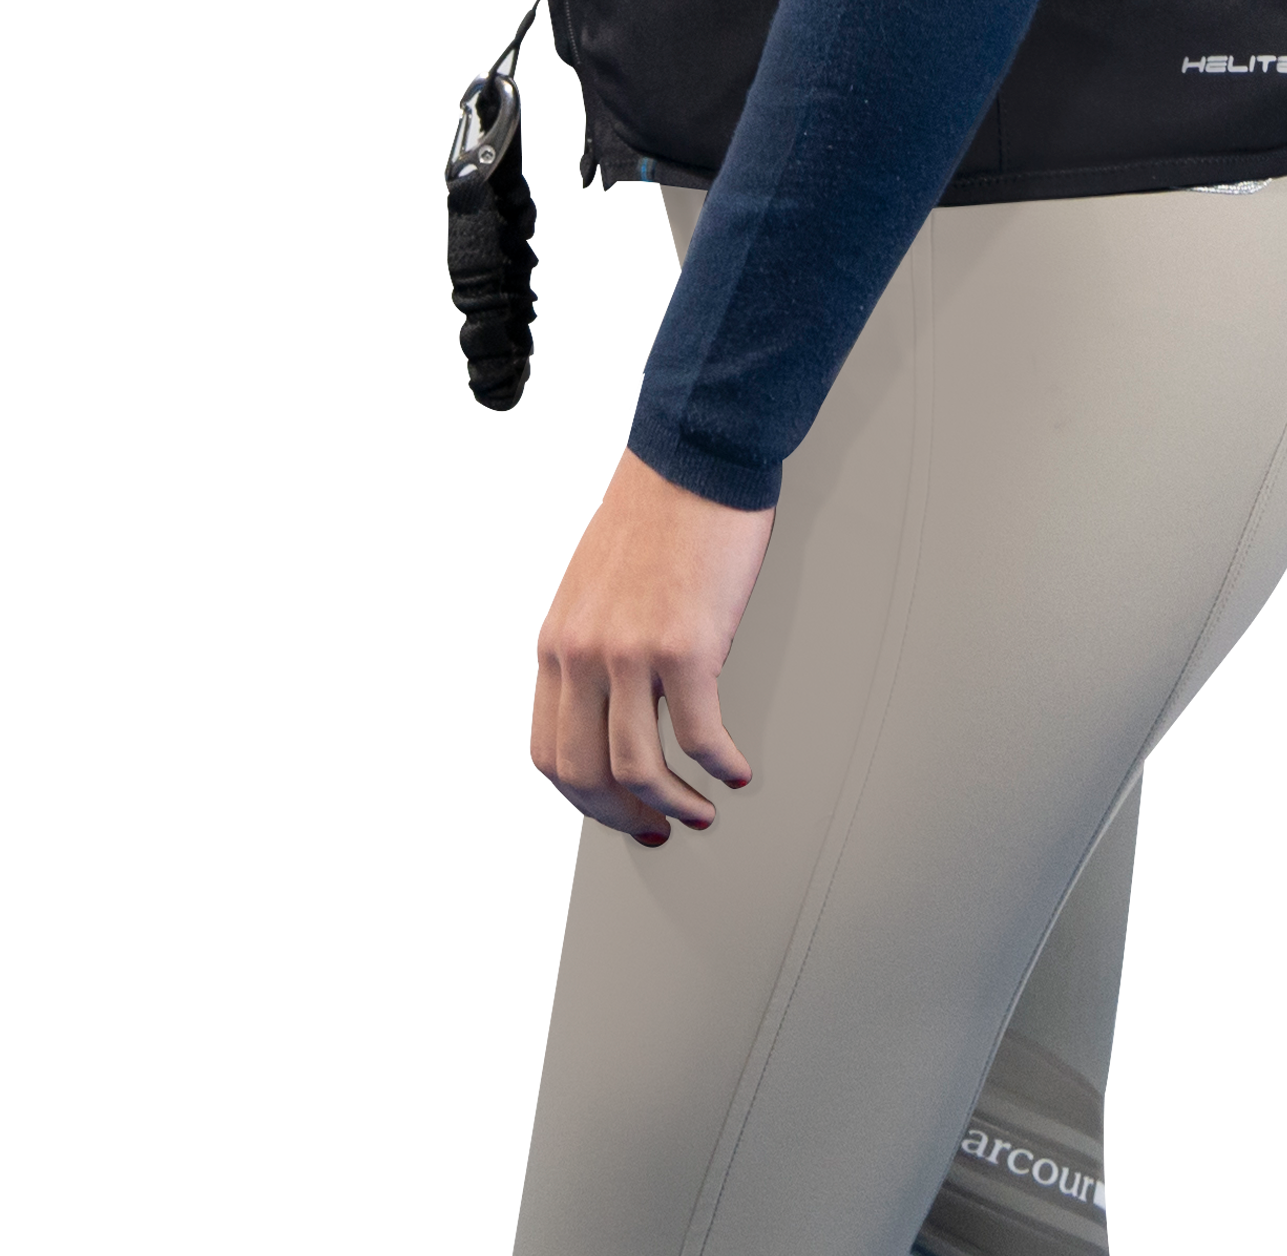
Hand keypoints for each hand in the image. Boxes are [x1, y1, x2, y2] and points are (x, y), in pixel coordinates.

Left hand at [531, 450, 775, 842]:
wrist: (696, 458)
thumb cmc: (659, 515)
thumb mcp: (595, 587)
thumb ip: (594, 648)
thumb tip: (618, 710)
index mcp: (559, 641)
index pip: (549, 752)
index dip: (583, 800)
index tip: (620, 812)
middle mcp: (583, 652)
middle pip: (583, 774)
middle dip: (623, 817)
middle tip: (658, 829)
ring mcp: (631, 651)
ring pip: (637, 768)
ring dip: (673, 805)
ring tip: (703, 811)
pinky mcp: (685, 645)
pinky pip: (699, 734)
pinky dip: (720, 765)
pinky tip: (737, 768)